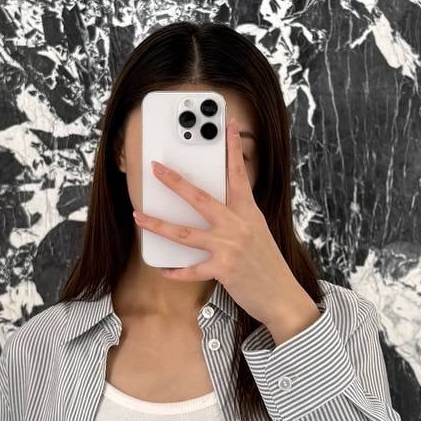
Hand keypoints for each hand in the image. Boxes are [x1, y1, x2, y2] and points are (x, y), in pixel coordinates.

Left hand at [131, 118, 311, 330]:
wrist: (281, 294)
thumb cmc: (267, 264)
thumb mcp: (257, 232)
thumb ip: (237, 217)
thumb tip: (210, 208)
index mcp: (248, 212)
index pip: (239, 174)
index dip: (233, 148)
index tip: (228, 125)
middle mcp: (238, 225)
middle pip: (200, 199)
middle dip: (175, 182)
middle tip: (156, 168)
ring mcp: (230, 247)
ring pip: (186, 233)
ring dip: (158, 225)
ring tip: (139, 217)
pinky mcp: (223, 270)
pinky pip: (192, 270)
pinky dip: (176, 272)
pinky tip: (163, 270)